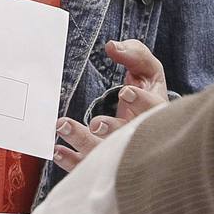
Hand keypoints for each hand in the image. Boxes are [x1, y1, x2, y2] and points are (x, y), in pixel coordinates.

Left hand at [52, 40, 168, 171]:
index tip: (126, 92)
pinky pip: (86, 166)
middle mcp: (138, 136)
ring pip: (103, 153)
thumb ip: (134, 54)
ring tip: (62, 125)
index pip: (155, 111)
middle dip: (111, 130)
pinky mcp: (100, 163)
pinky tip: (58, 149)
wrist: (144, 125)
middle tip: (95, 124)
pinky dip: (71, 161)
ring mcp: (119, 152)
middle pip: (127, 137)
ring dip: (82, 141)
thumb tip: (112, 46)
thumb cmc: (146, 92)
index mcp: (155, 113)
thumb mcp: (147, 70)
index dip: (143, 103)